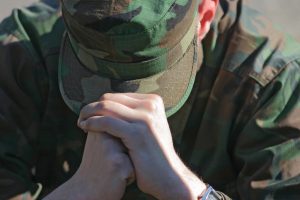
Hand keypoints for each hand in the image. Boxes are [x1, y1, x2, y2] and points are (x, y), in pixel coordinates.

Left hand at [78, 93, 205, 199]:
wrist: (169, 176)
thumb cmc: (154, 154)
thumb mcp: (149, 127)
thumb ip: (135, 114)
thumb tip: (114, 105)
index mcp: (153, 101)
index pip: (118, 96)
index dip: (101, 104)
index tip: (92, 115)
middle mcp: (151, 105)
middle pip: (110, 98)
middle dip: (92, 107)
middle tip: (83, 118)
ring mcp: (145, 118)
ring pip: (106, 107)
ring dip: (88, 113)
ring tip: (81, 123)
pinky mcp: (137, 133)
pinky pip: (106, 122)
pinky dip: (92, 123)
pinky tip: (85, 127)